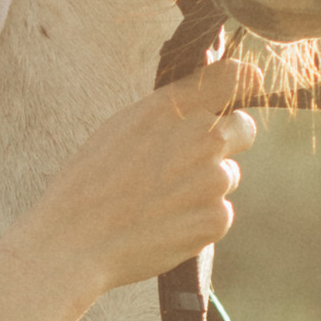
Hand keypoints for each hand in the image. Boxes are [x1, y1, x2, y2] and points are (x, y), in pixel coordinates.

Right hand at [0, 63, 257, 320]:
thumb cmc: (89, 184)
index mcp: (171, 108)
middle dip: (227, 140)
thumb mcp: (121, 127)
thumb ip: (171, 108)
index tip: (246, 83)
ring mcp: (212, 178)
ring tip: (159, 203)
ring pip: (228, 175)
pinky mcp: (215, 218)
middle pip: (243, 128)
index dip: (242, 81)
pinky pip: (220, 213)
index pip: (231, 78)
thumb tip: (217, 90)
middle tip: (187, 164)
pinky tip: (163, 226)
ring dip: (205, 187)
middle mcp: (200, 136)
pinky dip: (199, 221)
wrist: (74, 242)